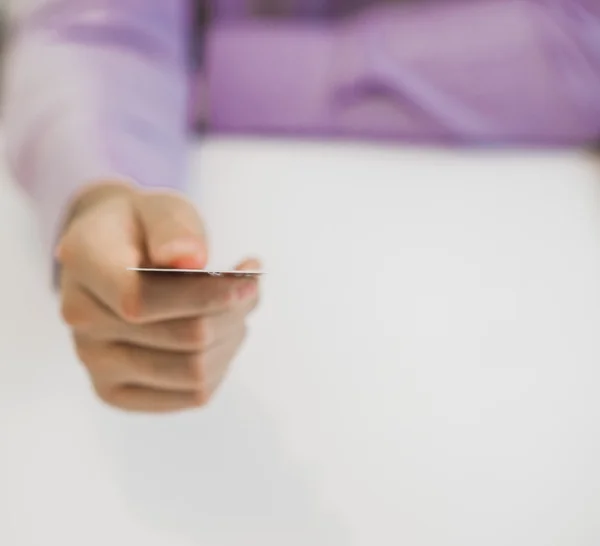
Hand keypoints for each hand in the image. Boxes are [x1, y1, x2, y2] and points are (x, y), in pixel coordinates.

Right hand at [56, 182, 259, 412]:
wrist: (116, 256)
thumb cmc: (146, 229)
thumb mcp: (161, 208)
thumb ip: (173, 227)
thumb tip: (190, 258)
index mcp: (83, 262)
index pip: (146, 301)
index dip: (210, 294)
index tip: (251, 273)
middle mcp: (79, 318)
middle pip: (186, 338)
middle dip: (234, 311)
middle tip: (250, 286)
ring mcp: (95, 362)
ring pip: (195, 373)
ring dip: (233, 337)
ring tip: (235, 307)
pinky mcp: (117, 392)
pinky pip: (192, 395)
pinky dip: (222, 363)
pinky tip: (221, 333)